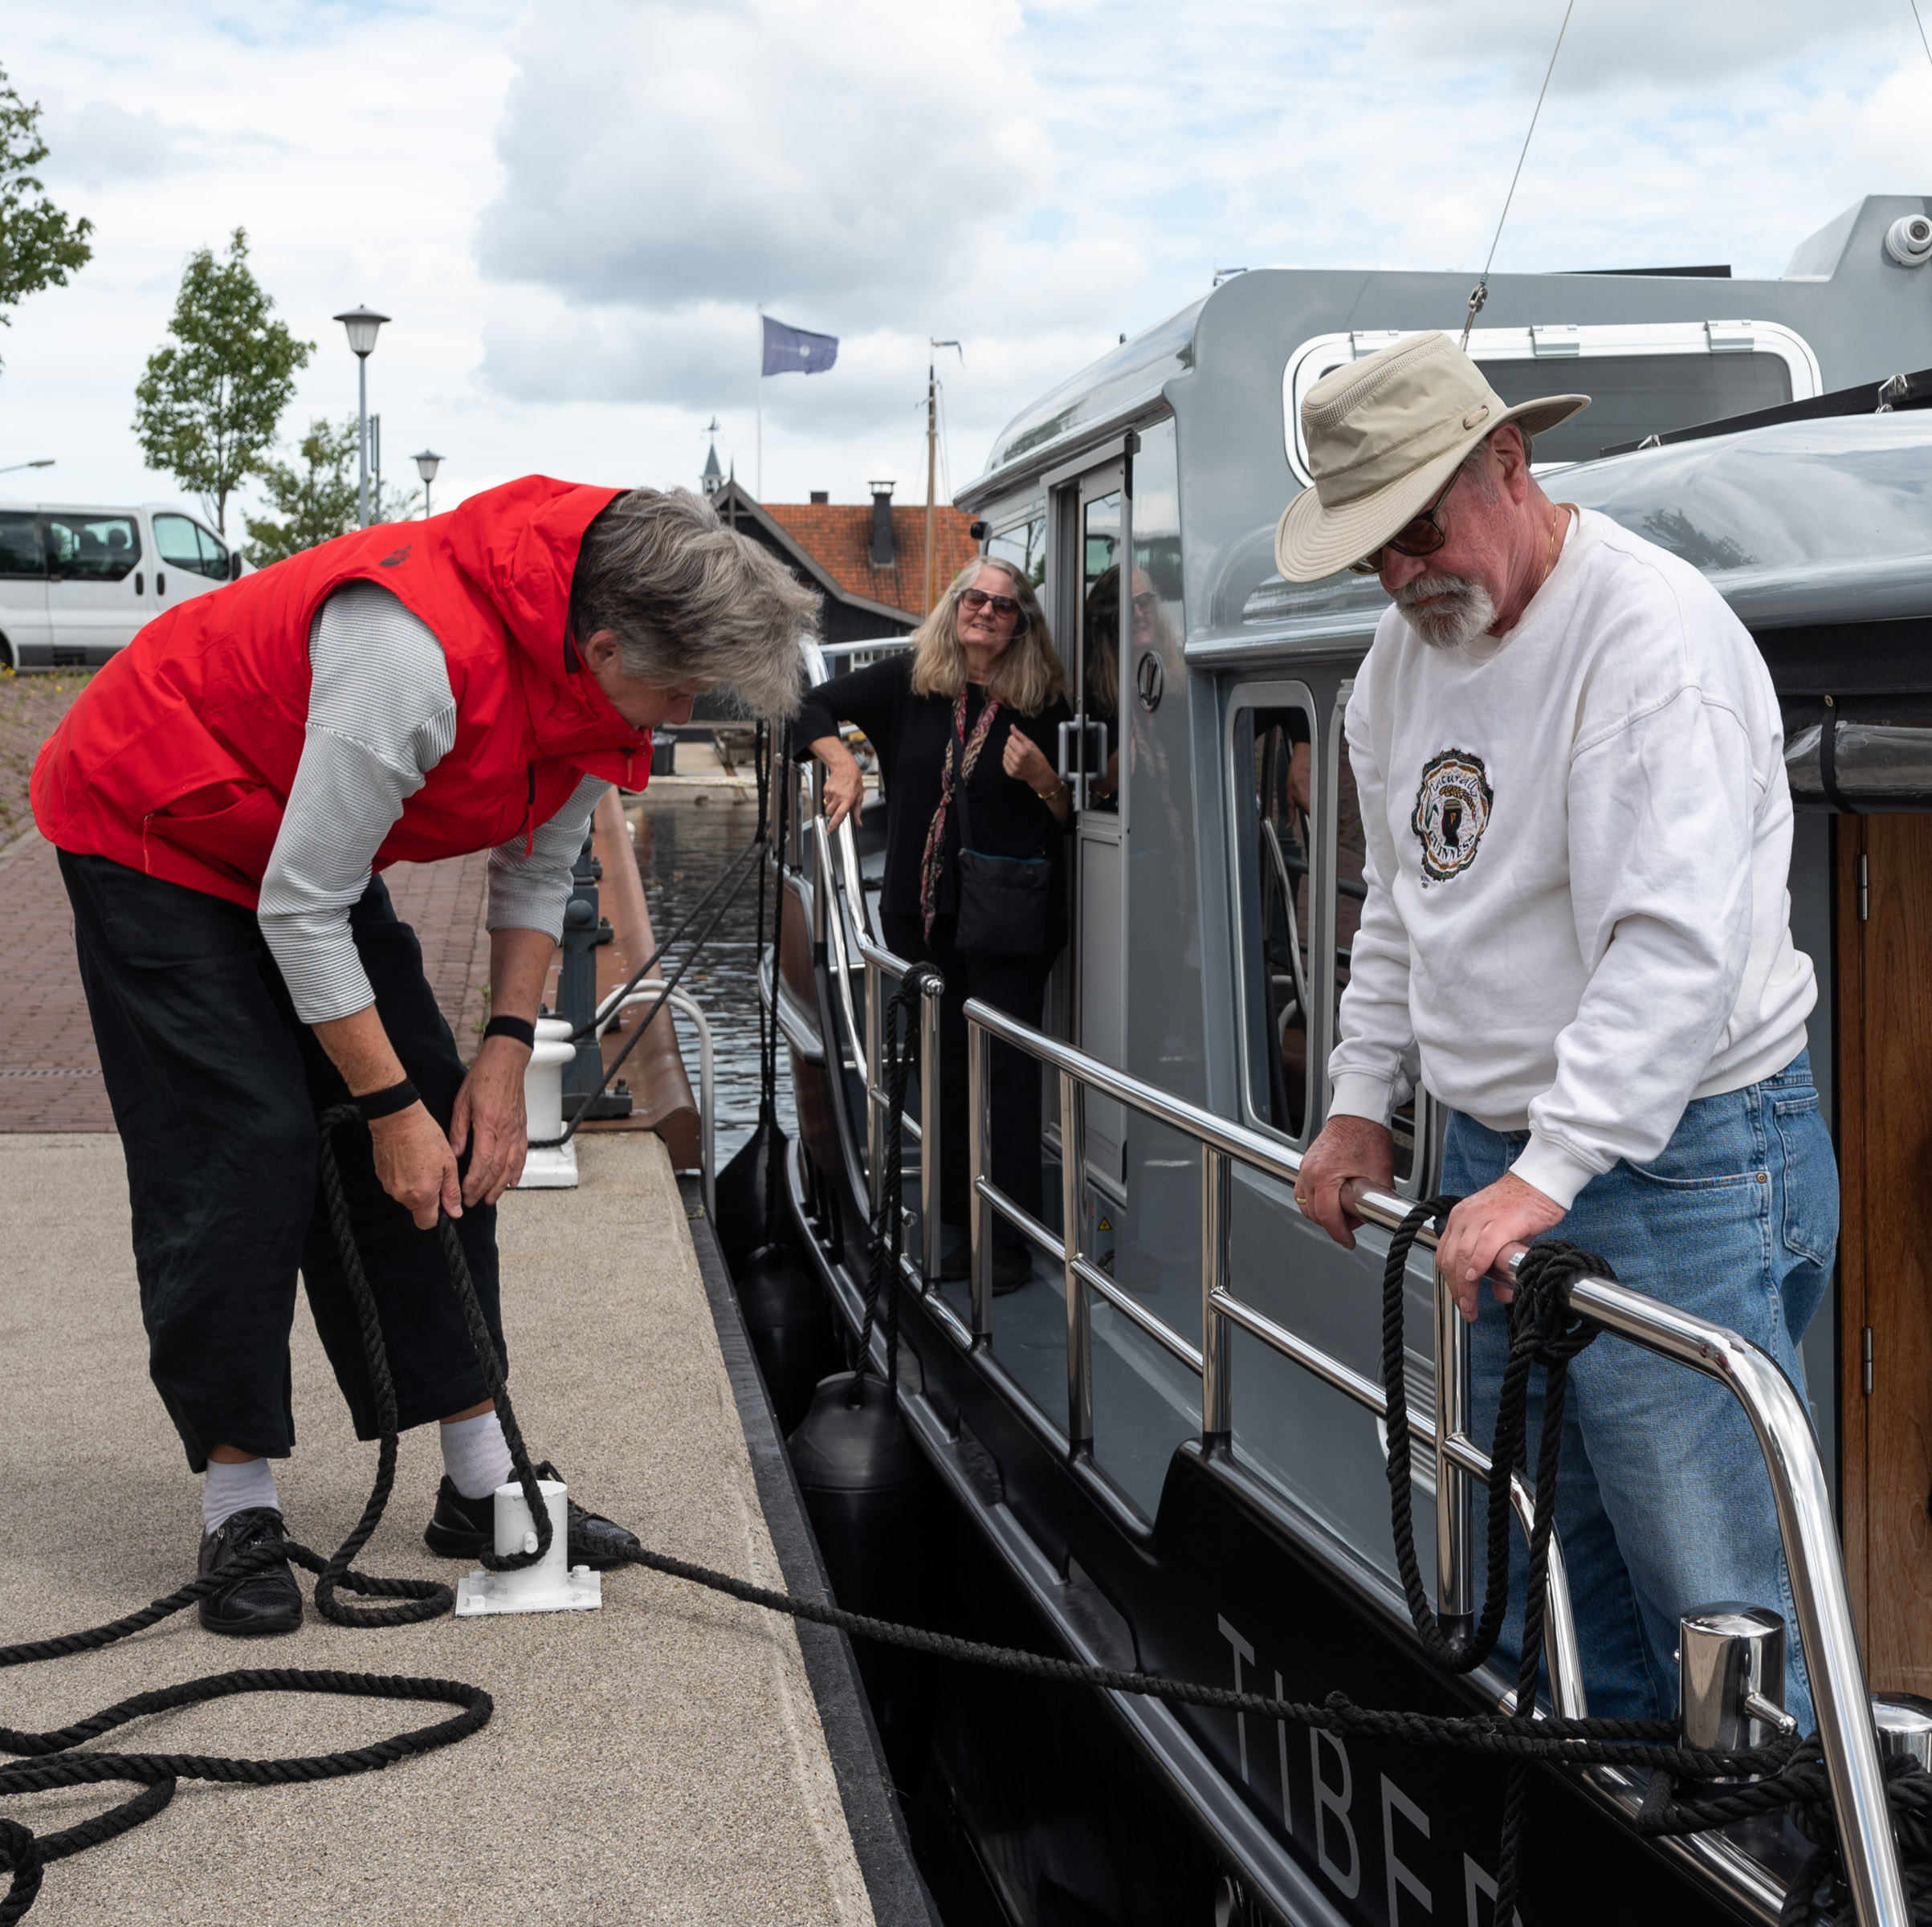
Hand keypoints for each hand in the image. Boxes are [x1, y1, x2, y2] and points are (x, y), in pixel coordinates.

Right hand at [369, 1102, 462, 1228]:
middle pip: (416, 1209)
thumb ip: (451, 1191)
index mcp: (421, 1195)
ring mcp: (388, 1186)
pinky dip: (403, 1176)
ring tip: (421, 1161)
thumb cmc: (426, 1137)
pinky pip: (396, 1184)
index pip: (427, 1223)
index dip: (437, 1214)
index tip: (442, 1198)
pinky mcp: (380, 1175)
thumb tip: (455, 1213)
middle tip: (434, 1172)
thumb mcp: (449, 1163)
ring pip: (406, 1196)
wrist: (397, 1118)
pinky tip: (409, 1158)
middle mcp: (401, 1195)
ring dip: (415, 1186)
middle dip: (427, 1197)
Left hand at [450, 1035, 529, 1205]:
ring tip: (491, 1198)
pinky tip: (512, 1182)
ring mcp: (517, 1130)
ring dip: (501, 1185)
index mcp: (488, 1123)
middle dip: (484, 1188)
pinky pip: (522, 1154)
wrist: (507, 1062)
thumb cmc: (484, 1077)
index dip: (473, 1182)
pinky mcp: (522, 1127)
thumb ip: (458, 1130)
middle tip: (472, 1201)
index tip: (464, 1193)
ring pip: (511, 1165)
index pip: (482, 1161)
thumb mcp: (462, 1101)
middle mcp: (506, 1130)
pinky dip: (518, 1171)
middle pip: (497, 1168)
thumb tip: (453, 1154)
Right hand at [819, 750, 864, 831]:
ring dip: (832, 805)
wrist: (844, 766)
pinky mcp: (826, 789)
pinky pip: (826, 798)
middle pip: (830, 812)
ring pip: (827, 806)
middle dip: (832, 814)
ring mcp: (831, 793)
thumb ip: (857, 811)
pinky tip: (836, 792)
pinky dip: (830, 798)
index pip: (839, 815)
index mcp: (848, 799)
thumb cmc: (854, 779)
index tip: (830, 830)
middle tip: (838, 809)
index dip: (834, 824)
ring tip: (838, 798)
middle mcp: (838, 796)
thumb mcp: (859, 796)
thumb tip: (859, 822)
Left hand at [1002, 728, 1054, 792]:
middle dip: (1012, 746)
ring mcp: (1013, 767)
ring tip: (1019, 756)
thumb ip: (1019, 735)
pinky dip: (1009, 760)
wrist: (1040, 774)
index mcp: (1023, 751)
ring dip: (1010, 753)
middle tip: (1020, 750)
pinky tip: (1016, 761)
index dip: (1015, 739)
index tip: (1020, 743)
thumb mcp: (1031, 744)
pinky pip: (1004, 762)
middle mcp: (1017, 760)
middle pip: (1006, 746)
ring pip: (1004, 754)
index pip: (1010, 739)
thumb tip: (1012, 726)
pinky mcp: (1010, 773)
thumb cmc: (1037, 758)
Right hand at [1295, 1115, 1395, 1249]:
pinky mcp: (1306, 1163)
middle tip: (1353, 1222)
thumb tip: (1379, 1216)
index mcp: (1325, 1175)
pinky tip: (1329, 1200)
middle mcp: (1310, 1171)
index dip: (1340, 1234)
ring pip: (1304, 1204)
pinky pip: (1302, 1191)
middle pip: (1313, 1213)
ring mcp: (1305, 1167)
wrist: (1359, 1112)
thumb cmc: (1368, 1134)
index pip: (1327, 1216)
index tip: (1349, 1241)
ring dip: (1320, 1214)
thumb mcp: (1380, 1172)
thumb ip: (1379, 1199)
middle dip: (1333, 1224)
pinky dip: (1313, 1200)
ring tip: (1342, 1212)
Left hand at [1435, 1172, 1564, 1321]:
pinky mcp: (1501, 1220)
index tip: (1459, 1299)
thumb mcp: (1505, 1238)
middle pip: (1449, 1259)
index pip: (1445, 1254)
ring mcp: (1481, 1217)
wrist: (1541, 1181)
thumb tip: (1499, 1294)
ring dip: (1465, 1286)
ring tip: (1472, 1305)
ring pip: (1461, 1256)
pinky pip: (1483, 1246)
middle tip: (1467, 1309)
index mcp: (1461, 1219)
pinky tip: (1476, 1278)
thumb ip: (1498, 1265)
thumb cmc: (1524, 1205)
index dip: (1450, 1280)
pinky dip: (1477, 1264)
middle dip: (1456, 1289)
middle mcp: (1465, 1217)